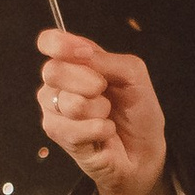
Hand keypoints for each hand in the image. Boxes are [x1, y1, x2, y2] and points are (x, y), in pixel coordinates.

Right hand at [37, 29, 166, 194]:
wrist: (144, 151)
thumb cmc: (138, 112)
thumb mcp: (133, 75)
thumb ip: (106, 59)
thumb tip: (81, 53)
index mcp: (75, 62)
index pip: (50, 42)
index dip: (61, 44)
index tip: (85, 54)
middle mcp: (59, 83)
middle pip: (53, 71)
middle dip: (90, 83)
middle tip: (105, 93)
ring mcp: (54, 110)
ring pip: (69, 103)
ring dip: (100, 111)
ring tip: (107, 116)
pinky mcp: (59, 136)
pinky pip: (75, 128)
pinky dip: (100, 130)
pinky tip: (105, 132)